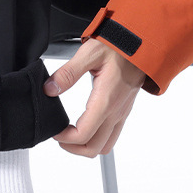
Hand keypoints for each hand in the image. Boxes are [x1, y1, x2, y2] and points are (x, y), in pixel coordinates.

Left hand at [43, 38, 145, 156]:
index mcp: (105, 101)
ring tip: (71, 134)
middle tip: (59, 136)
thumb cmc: (119, 47)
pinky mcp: (124, 111)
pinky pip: (112, 135)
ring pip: (105, 146)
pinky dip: (97, 139)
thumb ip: (68, 73)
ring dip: (86, 146)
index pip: (83, 135)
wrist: (143, 45)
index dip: (64, 138)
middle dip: (73, 147)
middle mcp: (115, 112)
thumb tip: (50, 89)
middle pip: (94, 148)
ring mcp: (121, 113)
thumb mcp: (89, 54)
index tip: (54, 130)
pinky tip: (86, 125)